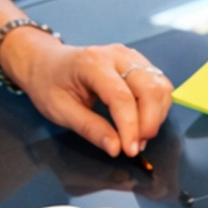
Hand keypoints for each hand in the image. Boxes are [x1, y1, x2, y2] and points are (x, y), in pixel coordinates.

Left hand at [5, 30, 172, 158]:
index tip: (129, 151)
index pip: (121, 97)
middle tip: (135, 146)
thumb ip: (89, 128)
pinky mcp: (139, 63)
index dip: (130, 127)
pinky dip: (158, 107)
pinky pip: (160, 85)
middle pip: (150, 89)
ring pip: (161, 87)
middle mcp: (117, 55)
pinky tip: (143, 120)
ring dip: (157, 116)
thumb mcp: (59, 110)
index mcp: (92, 63)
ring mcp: (132, 57)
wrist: (46, 61)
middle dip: (149, 123)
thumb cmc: (49, 84)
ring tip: (139, 135)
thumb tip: (116, 148)